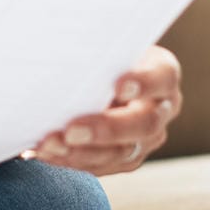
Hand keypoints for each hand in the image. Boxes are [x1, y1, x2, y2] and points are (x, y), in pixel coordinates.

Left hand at [26, 46, 181, 176]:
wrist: (97, 75)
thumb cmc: (99, 51)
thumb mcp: (104, 43)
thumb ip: (94, 49)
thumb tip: (56, 47)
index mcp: (162, 73)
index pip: (162, 77)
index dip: (144, 82)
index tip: (119, 85)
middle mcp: (162, 108)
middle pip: (144, 124)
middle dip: (106, 129)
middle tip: (71, 131)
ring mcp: (147, 138)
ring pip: (122, 152)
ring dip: (82, 152)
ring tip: (49, 145)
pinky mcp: (127, 159)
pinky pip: (102, 166)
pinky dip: (72, 160)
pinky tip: (47, 152)